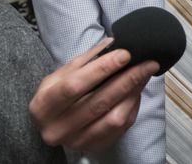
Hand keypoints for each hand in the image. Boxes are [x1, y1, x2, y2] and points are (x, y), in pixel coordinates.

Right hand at [29, 38, 157, 152]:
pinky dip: (133, 107)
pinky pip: (122, 127)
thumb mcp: (63, 74)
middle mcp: (57, 128)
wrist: (54, 123)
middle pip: (98, 102)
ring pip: (114, 118)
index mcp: (43, 106)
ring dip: (134, 93)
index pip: (74, 86)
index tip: (125, 54)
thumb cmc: (59, 93)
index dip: (102, 69)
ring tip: (144, 75)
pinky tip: (137, 92)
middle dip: (128, 79)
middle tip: (148, 64)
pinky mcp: (95, 148)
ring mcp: (76, 141)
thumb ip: (88, 59)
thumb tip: (116, 43)